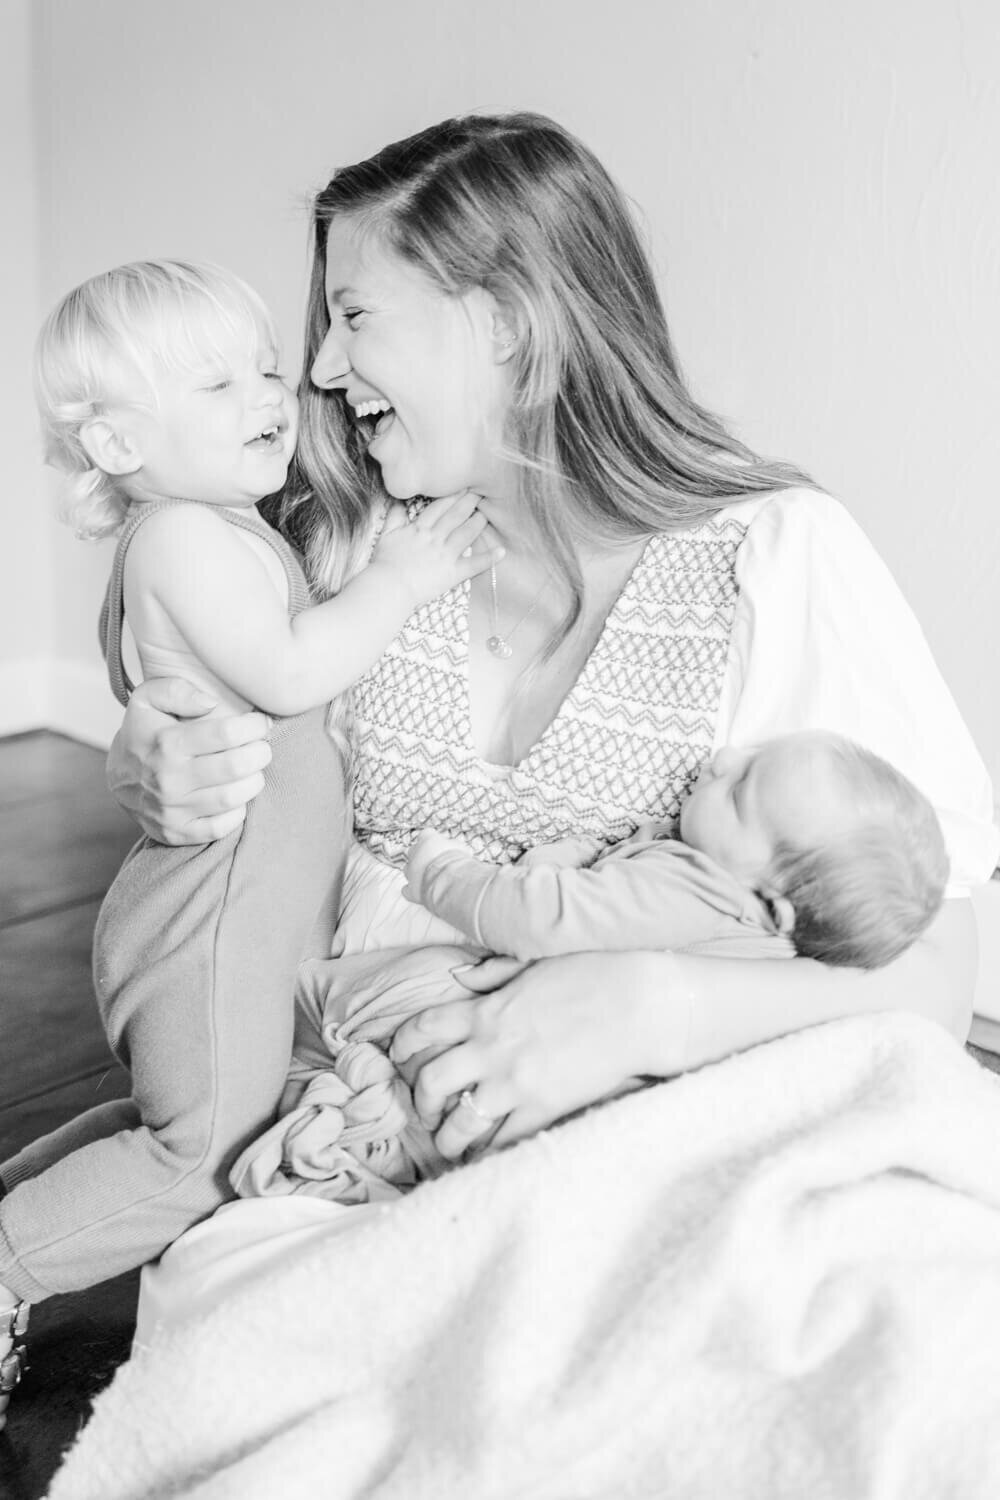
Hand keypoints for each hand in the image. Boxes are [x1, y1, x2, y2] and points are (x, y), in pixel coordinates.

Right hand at [107, 678, 271, 843]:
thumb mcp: (148, 699)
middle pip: (236, 766)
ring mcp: (172, 809)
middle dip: (260, 753)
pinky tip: (236, 795)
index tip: (260, 723)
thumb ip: (177, 690)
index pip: (226, 734)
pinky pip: (222, 827)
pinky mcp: (177, 832)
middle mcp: (168, 779)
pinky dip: (238, 811)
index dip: (254, 726)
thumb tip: (209, 703)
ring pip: (233, 797)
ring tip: (253, 769)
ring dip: (254, 781)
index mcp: (167, 743)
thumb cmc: (145, 733)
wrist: (117, 779)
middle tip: (262, 747)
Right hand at [370, 492, 503, 607]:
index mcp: (420, 528)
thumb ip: (394, 517)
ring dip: (479, 522)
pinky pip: (474, 564)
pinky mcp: (452, 573)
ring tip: (488, 514)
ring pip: (467, 533)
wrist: (388, 587)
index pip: (440, 507)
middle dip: (470, 501)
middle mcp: (435, 537)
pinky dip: (488, 558)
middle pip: (456, 515)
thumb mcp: (386, 535)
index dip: (454, 495)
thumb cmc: (384, 564)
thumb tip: (398, 502)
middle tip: (482, 491)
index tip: (464, 485)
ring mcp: (445, 554)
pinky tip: (501, 551)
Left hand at [389, 951, 662, 1160]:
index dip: (403, 1045)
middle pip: (431, 1082)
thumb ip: (492, 976)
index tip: (400, 1056)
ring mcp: (515, 1083)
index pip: (424, 1028)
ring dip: (447, 1136)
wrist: (638, 1005)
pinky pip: (503, 1140)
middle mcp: (491, 1049)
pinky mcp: (543, 1108)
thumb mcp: (532, 965)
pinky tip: (484, 1155)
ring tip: (448, 1143)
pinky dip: (488, 1152)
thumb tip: (459, 978)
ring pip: (460, 1122)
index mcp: (486, 1010)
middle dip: (421, 1100)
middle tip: (425, 1109)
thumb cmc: (592, 976)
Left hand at [403, 828, 469, 904]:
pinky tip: (423, 893)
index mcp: (427, 839)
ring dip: (416, 873)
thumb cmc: (457, 862)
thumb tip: (455, 848)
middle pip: (413, 851)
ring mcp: (410, 871)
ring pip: (408, 870)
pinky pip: (407, 890)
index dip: (433, 841)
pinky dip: (413, 891)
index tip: (440, 846)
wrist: (450, 881)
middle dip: (422, 857)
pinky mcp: (411, 889)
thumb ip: (454, 846)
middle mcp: (414, 853)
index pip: (426, 834)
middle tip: (435, 863)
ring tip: (430, 878)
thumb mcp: (460, 848)